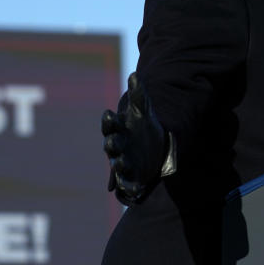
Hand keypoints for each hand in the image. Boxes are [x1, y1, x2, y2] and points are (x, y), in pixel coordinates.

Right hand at [102, 73, 166, 202]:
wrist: (154, 147)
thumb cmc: (142, 127)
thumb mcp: (143, 111)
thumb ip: (138, 95)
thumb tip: (134, 74)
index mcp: (117, 129)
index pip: (109, 124)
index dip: (109, 120)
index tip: (110, 113)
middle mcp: (116, 146)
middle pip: (111, 145)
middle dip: (111, 143)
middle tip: (111, 142)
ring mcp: (122, 162)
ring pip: (117, 164)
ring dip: (117, 164)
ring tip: (121, 163)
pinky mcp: (131, 177)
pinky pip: (126, 184)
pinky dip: (128, 188)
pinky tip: (136, 190)